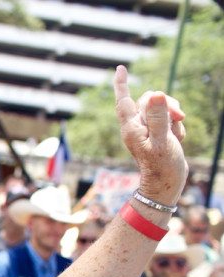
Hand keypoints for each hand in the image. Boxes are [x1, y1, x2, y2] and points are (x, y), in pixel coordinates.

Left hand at [113, 65, 187, 204]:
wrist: (166, 185)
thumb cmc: (162, 166)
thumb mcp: (162, 140)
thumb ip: (159, 117)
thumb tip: (155, 94)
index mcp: (131, 128)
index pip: (124, 100)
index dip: (122, 84)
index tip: (120, 68)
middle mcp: (136, 127)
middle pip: (149, 101)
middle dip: (167, 104)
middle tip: (180, 116)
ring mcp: (147, 130)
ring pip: (161, 109)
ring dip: (173, 117)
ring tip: (178, 134)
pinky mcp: (157, 134)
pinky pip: (169, 120)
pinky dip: (176, 127)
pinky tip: (176, 141)